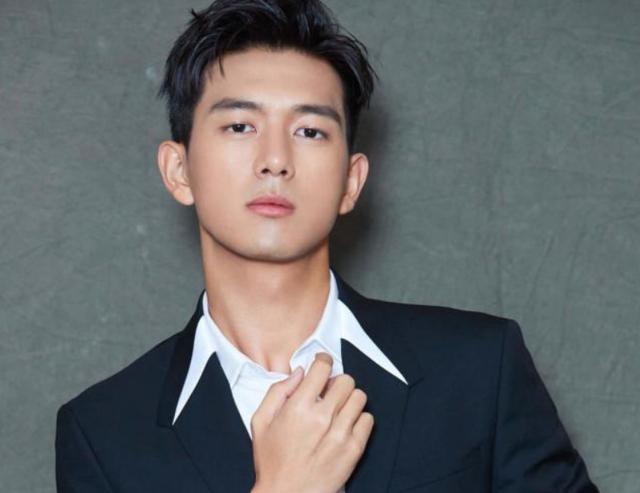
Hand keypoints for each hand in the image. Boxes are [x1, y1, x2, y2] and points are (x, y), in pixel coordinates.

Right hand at [250, 352, 373, 492]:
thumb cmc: (272, 461)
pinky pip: (368, 419)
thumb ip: (277, 391)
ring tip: (338, 409)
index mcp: (298, 407)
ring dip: (348, 399)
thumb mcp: (261, 422)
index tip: (322, 364)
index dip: (323, 361)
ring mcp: (341, 434)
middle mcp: (322, 418)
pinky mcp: (354, 449)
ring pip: (359, 397)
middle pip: (345, 380)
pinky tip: (345, 425)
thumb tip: (299, 373)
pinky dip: (358, 419)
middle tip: (328, 392)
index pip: (322, 368)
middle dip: (336, 382)